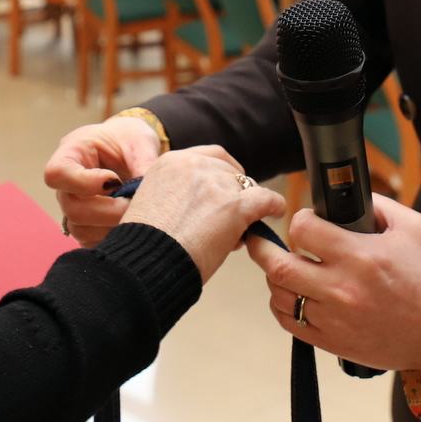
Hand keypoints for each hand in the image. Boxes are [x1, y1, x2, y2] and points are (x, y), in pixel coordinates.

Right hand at [44, 115, 162, 247]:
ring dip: (112, 227)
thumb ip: (144, 163)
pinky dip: (113, 239)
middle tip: (134, 202)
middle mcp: (66, 185)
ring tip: (138, 213)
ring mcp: (73, 207)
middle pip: (72, 208)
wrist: (130, 149)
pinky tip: (132, 225)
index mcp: (70, 154)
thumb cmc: (129, 139)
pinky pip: (91, 242)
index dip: (84, 183)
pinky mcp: (85, 226)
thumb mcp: (139, 141)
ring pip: (80, 230)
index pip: (57, 174)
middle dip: (108, 211)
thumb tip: (152, 192)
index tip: (114, 179)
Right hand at [120, 146, 285, 282]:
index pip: (208, 157)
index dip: (221, 174)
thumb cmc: (144, 247)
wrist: (146, 263)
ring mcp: (216, 184)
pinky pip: (266, 199)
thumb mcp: (148, 204)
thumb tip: (195, 207)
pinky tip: (276, 213)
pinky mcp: (235, 205)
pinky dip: (274, 205)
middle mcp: (193, 165)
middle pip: (229, 170)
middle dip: (233, 190)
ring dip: (248, 204)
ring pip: (247, 186)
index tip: (224, 188)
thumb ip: (171, 194)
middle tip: (233, 213)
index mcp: (170, 162)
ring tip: (246, 226)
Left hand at [245, 195, 420, 371]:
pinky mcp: (333, 343)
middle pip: (277, 265)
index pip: (303, 229)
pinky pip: (290, 324)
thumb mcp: (414, 228)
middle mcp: (343, 289)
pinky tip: (291, 294)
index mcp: (361, 256)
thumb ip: (378, 205)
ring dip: (274, 277)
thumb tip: (347, 197)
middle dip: (263, 247)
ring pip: (279, 295)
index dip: (300, 219)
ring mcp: (335, 319)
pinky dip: (283, 306)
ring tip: (281, 267)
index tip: (306, 221)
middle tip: (261, 238)